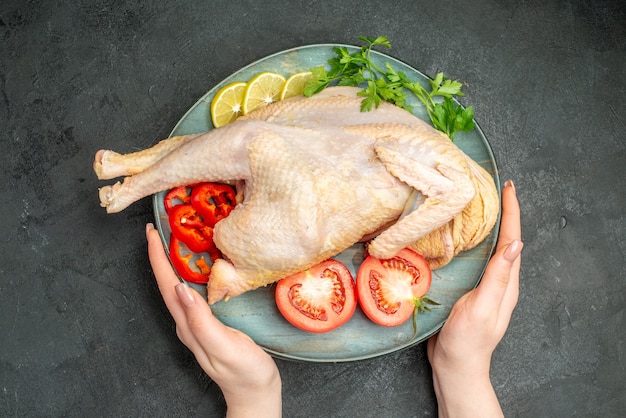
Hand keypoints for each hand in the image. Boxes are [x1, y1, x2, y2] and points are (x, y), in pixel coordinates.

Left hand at [146, 224, 281, 417]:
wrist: (256, 393)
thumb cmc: (245, 373)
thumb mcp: (225, 346)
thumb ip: (202, 321)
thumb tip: (180, 289)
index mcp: (188, 325)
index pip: (167, 285)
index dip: (157, 258)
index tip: (151, 233)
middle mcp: (188, 323)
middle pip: (168, 284)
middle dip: (160, 255)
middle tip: (160, 228)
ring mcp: (198, 324)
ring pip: (178, 287)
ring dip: (173, 263)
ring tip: (175, 240)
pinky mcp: (210, 324)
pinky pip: (194, 292)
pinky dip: (191, 273)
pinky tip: (199, 266)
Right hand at [427, 179, 521, 417]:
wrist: (455, 366)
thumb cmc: (467, 341)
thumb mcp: (482, 308)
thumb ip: (497, 278)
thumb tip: (515, 244)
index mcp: (506, 283)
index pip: (513, 240)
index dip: (512, 213)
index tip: (508, 187)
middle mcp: (498, 281)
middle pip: (504, 239)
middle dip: (501, 212)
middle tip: (490, 188)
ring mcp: (483, 285)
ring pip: (488, 248)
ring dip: (485, 225)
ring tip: (475, 203)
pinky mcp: (467, 289)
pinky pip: (473, 259)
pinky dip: (468, 241)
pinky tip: (456, 235)